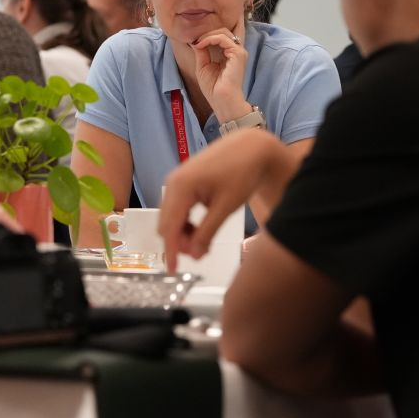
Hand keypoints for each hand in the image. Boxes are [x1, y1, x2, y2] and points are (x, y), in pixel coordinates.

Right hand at [158, 129, 287, 270]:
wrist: (252, 147)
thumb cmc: (242, 172)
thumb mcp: (226, 207)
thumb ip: (207, 232)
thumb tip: (195, 255)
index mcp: (181, 187)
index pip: (170, 227)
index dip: (171, 251)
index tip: (172, 270)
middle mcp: (173, 182)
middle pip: (167, 223)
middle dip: (180, 242)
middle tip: (202, 253)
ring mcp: (177, 180)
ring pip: (171, 216)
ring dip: (183, 233)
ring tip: (205, 241)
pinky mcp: (184, 180)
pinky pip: (177, 207)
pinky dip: (186, 221)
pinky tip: (201, 227)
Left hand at [191, 25, 251, 122]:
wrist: (221, 101)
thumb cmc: (214, 88)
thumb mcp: (203, 66)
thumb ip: (202, 52)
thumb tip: (195, 40)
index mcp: (229, 54)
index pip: (219, 36)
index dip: (206, 36)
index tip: (193, 42)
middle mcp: (236, 51)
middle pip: (222, 31)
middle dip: (206, 33)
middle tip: (194, 41)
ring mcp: (238, 52)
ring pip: (223, 32)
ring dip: (207, 35)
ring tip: (197, 43)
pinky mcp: (238, 54)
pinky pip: (223, 39)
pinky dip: (210, 39)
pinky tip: (201, 45)